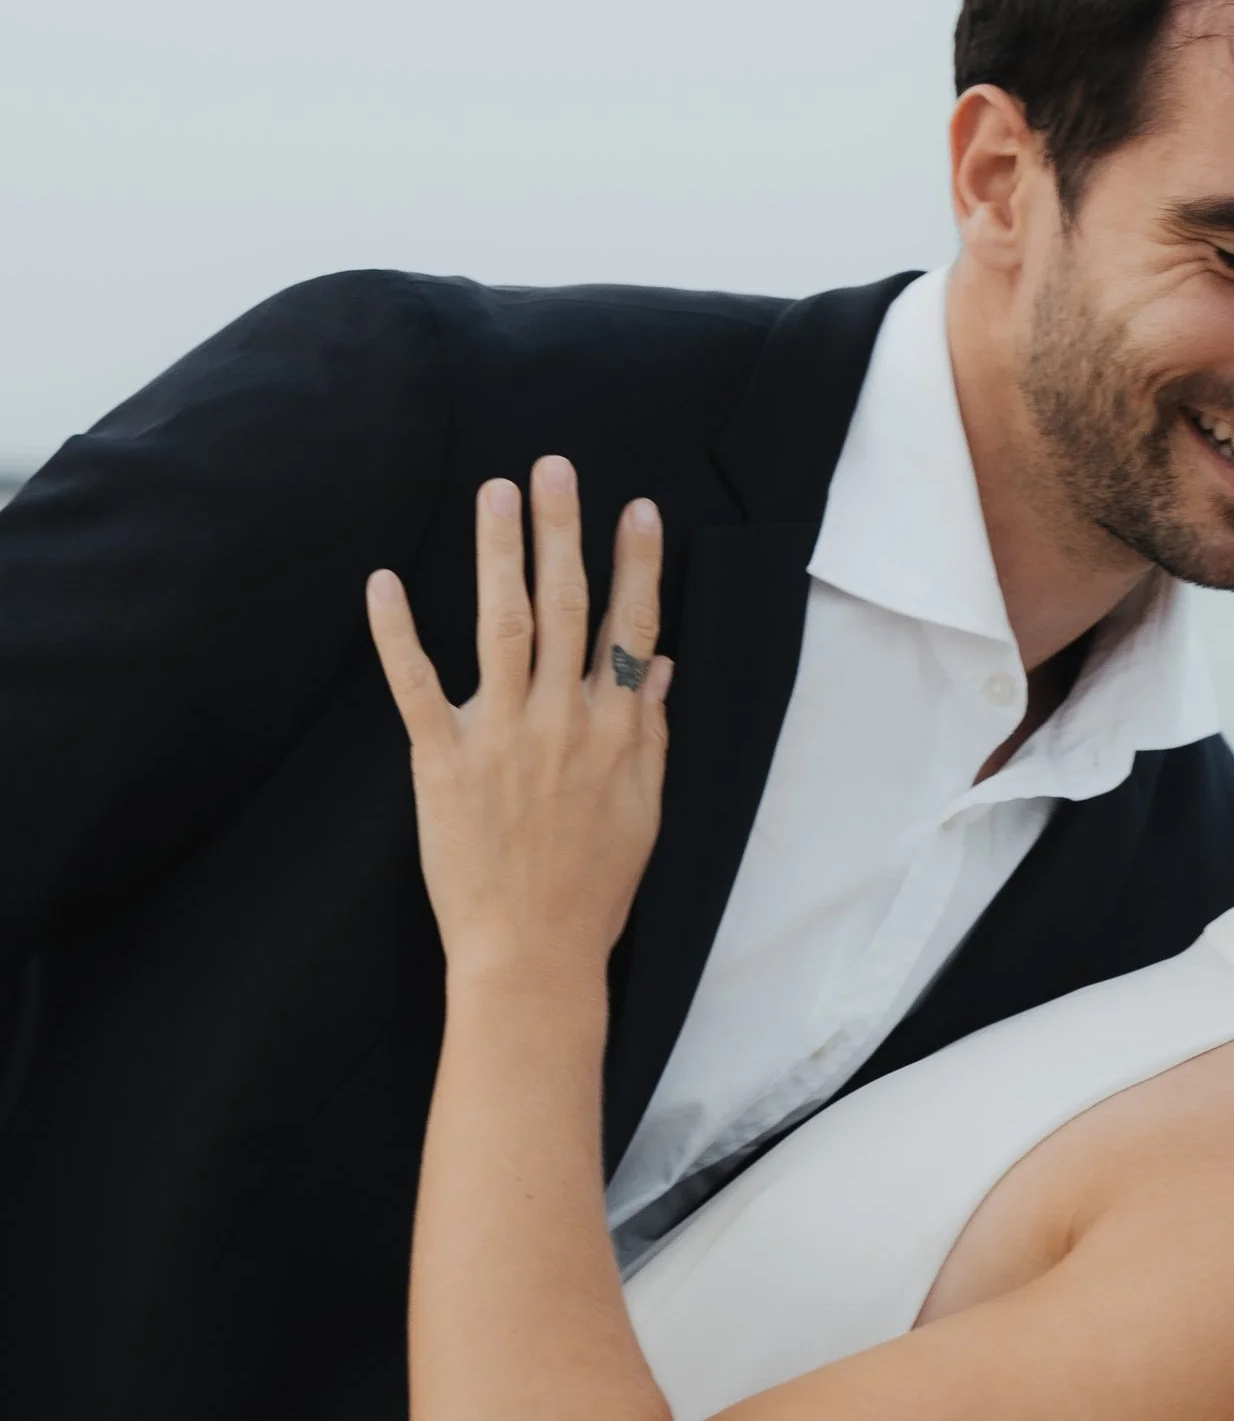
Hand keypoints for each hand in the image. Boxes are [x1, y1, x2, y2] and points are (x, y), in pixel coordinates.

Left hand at [367, 461, 669, 983]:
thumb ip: (652, 734)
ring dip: (499, 554)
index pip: (630, 628)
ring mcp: (500, 735)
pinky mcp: (442, 759)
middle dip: (562, 531)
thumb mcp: (646, 811)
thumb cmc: (593, 889)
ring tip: (495, 494)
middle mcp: (562, 720)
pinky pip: (416, 684)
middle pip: (565, 606)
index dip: (635, 565)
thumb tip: (662, 668)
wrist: (532, 953)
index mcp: (615, 731)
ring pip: (502, 624)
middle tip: (553, 468)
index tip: (637, 509)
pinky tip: (385, 582)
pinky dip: (398, 632)